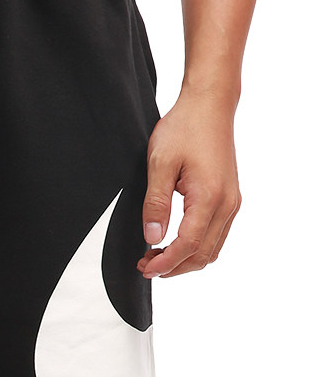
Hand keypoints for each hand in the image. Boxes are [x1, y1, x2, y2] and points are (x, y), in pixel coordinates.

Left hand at [137, 89, 241, 278]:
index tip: (145, 270)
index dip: (166, 263)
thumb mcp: (160, 164)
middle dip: (174, 267)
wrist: (208, 106)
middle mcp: (227, 204)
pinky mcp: (229, 198)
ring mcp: (232, 202)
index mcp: (209, 197)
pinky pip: (216, 234)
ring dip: (185, 259)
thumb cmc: (184, 128)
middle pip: (204, 254)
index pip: (189, 245)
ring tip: (155, 257)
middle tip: (145, 267)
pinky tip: (173, 242)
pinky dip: (196, 246)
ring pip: (212, 248)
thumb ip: (156, 203)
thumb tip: (152, 237)